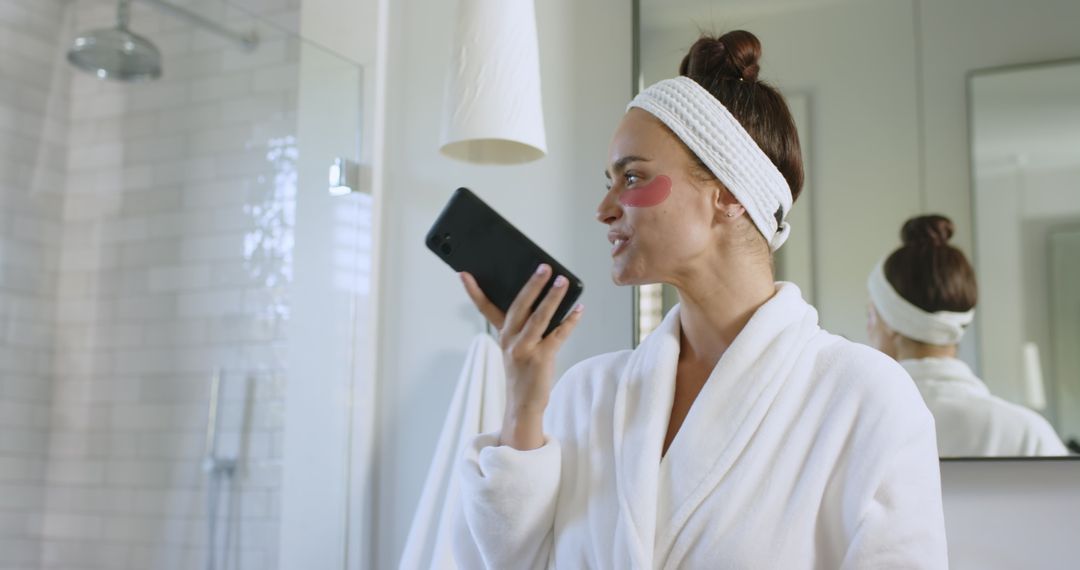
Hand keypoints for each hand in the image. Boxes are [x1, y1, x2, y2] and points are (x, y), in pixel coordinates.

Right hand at [460, 264, 583, 448]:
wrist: (523, 405)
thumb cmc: (523, 372)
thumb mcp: (516, 348)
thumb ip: (525, 326)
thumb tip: (548, 299)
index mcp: (502, 335)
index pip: (485, 308)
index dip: (473, 291)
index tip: (464, 273)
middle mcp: (510, 340)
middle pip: (519, 306)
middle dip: (532, 285)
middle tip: (544, 267)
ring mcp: (525, 349)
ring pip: (540, 317)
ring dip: (553, 298)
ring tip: (562, 281)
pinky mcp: (541, 358)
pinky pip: (558, 335)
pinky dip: (570, 321)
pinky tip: (579, 309)